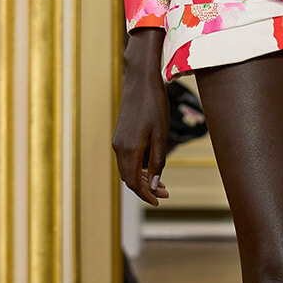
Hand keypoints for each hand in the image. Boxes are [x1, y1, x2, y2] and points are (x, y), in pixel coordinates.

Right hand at [112, 27, 170, 206]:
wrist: (140, 81)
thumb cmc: (155, 105)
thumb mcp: (161, 135)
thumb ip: (157, 161)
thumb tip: (154, 185)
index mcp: (129, 149)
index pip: (134, 182)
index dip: (146, 195)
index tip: (159, 202)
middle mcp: (119, 148)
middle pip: (129, 179)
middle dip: (145, 189)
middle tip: (165, 193)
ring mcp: (117, 141)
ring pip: (127, 170)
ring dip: (142, 179)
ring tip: (161, 184)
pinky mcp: (120, 136)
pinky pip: (126, 159)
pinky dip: (138, 168)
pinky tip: (151, 168)